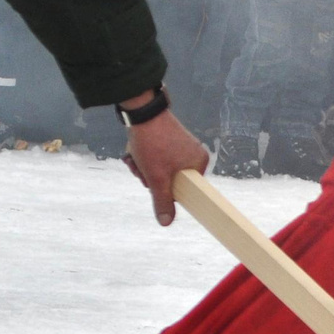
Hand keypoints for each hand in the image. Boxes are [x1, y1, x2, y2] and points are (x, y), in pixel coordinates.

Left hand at [120, 105, 210, 227]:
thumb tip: (166, 222)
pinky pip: (156, 156)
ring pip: (159, 168)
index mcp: (199, 163)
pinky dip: (143, 157)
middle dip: (149, 177)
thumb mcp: (156, 178)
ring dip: (143, 167)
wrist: (141, 110)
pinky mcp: (168, 138)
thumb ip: (162, 201)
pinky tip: (135, 151)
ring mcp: (180, 145)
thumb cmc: (153, 144)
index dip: (165, 189)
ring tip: (135, 157)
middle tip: (141, 167)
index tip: (153, 183)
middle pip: (168, 179)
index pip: (183, 189)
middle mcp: (193, 154)